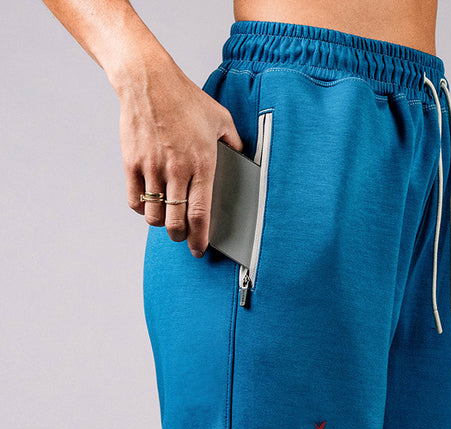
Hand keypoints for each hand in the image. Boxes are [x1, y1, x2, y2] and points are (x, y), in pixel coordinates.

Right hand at [117, 55, 242, 256]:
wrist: (148, 81)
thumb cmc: (185, 98)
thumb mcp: (221, 118)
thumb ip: (235, 142)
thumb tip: (243, 158)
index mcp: (202, 164)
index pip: (201, 214)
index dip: (200, 238)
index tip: (200, 249)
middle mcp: (177, 170)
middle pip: (176, 222)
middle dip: (180, 237)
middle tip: (183, 236)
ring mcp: (152, 168)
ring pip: (154, 216)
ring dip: (161, 224)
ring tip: (166, 218)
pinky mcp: (132, 164)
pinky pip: (135, 201)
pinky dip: (142, 209)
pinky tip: (149, 203)